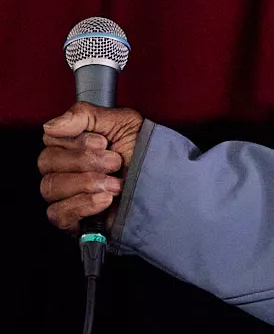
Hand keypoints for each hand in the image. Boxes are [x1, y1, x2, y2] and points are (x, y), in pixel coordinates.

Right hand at [39, 103, 143, 232]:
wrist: (165, 186)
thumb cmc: (146, 154)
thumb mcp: (124, 123)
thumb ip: (86, 115)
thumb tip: (52, 125)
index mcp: (73, 144)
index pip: (50, 137)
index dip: (77, 140)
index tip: (104, 142)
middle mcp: (64, 168)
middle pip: (47, 161)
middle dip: (87, 161)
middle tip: (115, 163)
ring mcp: (65, 194)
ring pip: (50, 186)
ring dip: (89, 183)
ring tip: (116, 183)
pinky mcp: (71, 219)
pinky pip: (57, 213)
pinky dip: (83, 205)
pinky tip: (105, 200)